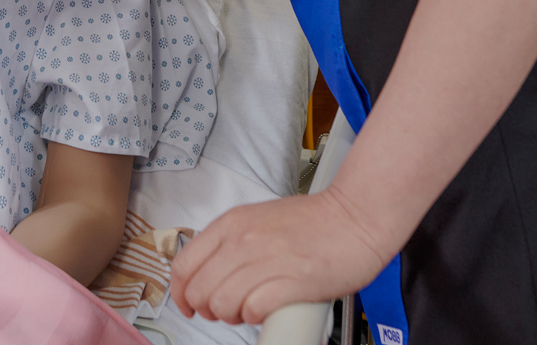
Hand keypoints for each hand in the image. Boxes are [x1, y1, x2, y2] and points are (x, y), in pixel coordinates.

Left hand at [170, 185, 392, 324]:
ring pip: (222, 304)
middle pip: (200, 290)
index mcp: (232, 224)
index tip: (188, 305)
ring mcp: (266, 260)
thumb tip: (210, 275)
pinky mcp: (291, 282)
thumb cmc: (314, 223)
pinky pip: (253, 310)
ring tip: (248, 310)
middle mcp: (243, 240)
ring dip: (231, 316)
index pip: (184, 265)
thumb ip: (232, 243)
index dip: (181, 293)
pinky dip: (255, 317)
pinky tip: (266, 310)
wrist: (355, 218)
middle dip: (207, 309)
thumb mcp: (259, 221)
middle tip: (224, 310)